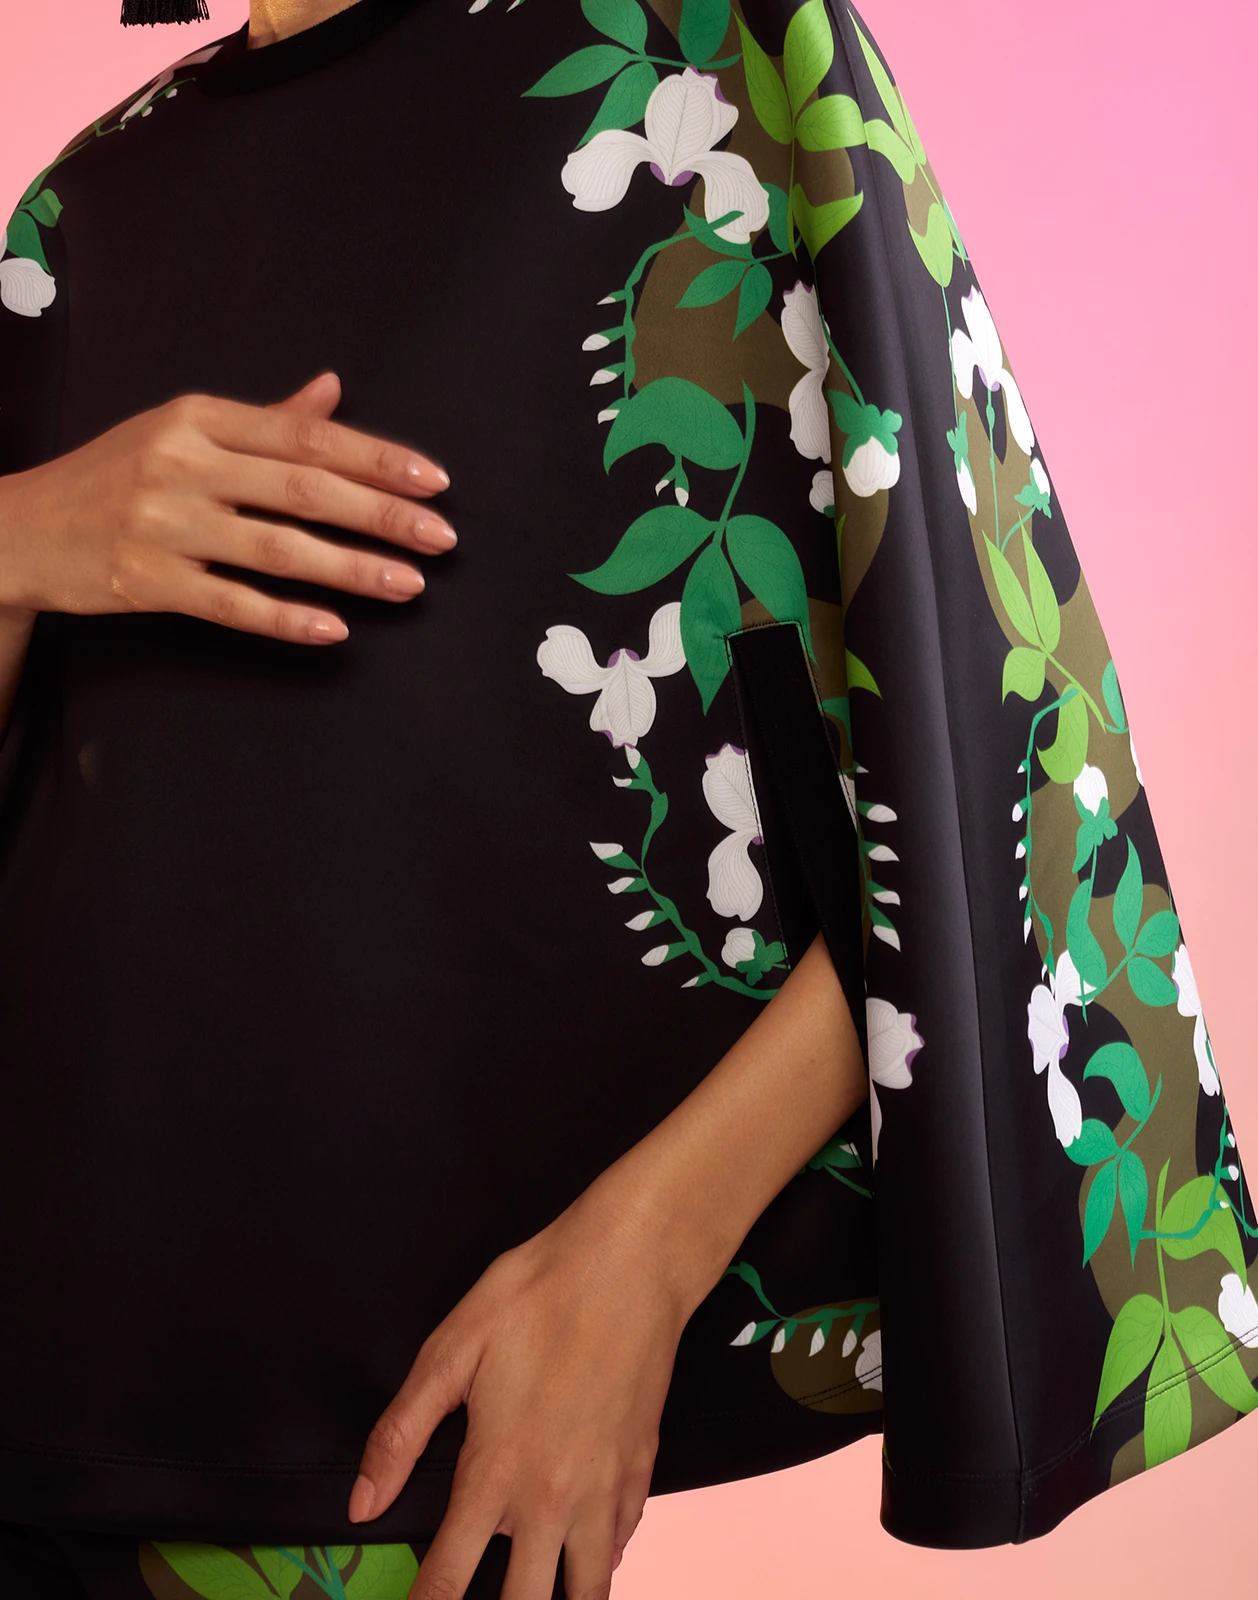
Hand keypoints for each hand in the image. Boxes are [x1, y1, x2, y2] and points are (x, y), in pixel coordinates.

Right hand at [0, 369, 453, 644]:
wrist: (19, 528)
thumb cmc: (112, 477)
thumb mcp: (181, 430)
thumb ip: (263, 419)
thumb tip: (332, 389)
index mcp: (198, 418)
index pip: (305, 435)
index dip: (375, 457)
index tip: (432, 480)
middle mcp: (182, 463)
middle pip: (303, 489)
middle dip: (382, 514)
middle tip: (440, 537)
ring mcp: (163, 524)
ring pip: (277, 548)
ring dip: (352, 569)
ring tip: (408, 584)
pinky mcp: (146, 581)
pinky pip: (231, 604)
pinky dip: (286, 619)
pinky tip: (333, 629)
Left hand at [348, 1181, 700, 1599]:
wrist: (632, 1264)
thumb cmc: (541, 1293)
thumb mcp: (453, 1348)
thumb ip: (401, 1433)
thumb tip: (363, 1501)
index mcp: (497, 1472)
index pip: (447, 1578)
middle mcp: (552, 1498)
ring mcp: (604, 1490)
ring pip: (586, 1592)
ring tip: (536, 1591)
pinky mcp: (641, 1470)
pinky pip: (620, 1547)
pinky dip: (600, 1563)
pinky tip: (583, 1554)